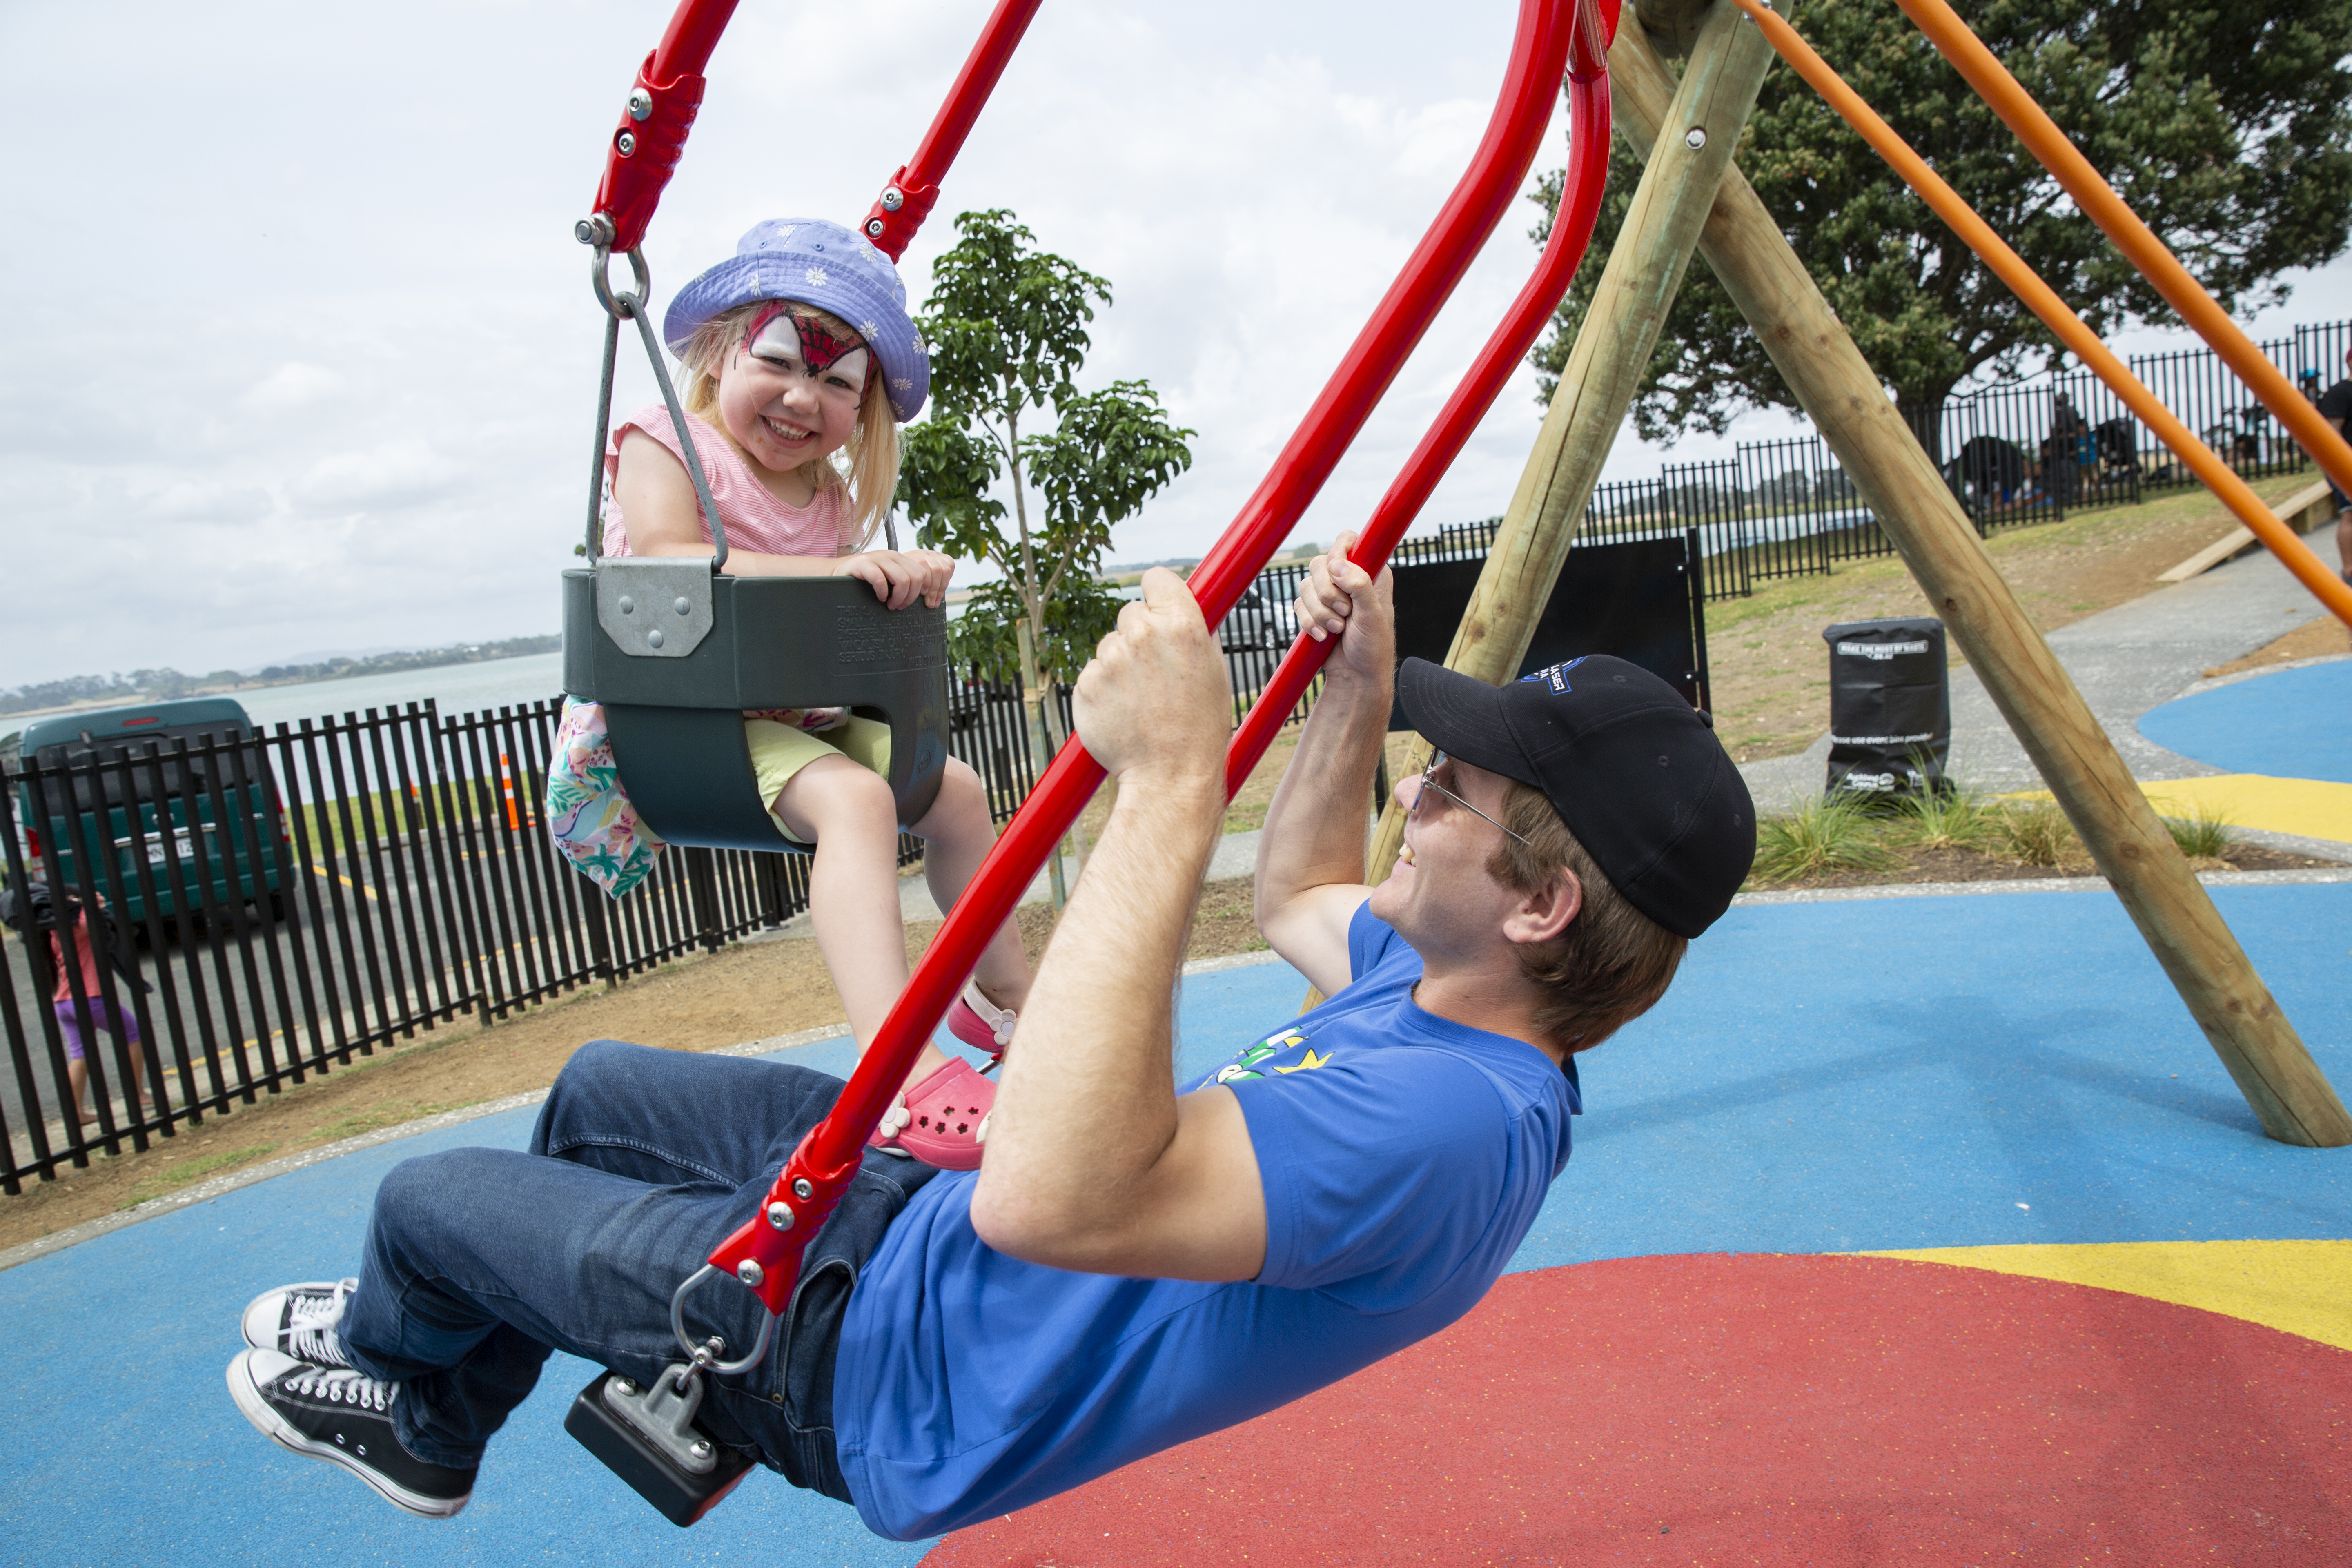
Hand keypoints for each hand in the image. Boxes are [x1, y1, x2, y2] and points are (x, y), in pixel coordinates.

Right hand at [840, 549, 954, 609]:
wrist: (837, 572)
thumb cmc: (864, 580)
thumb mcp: (887, 578)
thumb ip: (902, 581)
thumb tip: (922, 598)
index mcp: (900, 558)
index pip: (922, 573)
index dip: (921, 591)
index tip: (912, 603)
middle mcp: (891, 555)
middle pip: (916, 577)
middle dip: (910, 597)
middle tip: (898, 607)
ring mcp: (877, 558)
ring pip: (902, 579)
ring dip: (898, 597)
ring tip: (890, 605)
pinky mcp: (862, 564)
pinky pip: (880, 580)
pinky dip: (882, 593)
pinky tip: (878, 598)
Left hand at [1073, 568, 1231, 789]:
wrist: (1170, 775)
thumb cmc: (1199, 726)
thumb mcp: (1214, 670)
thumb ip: (1195, 631)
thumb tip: (1181, 606)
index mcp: (1182, 624)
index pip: (1157, 578)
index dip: (1158, 594)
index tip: (1158, 609)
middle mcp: (1143, 634)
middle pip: (1130, 612)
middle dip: (1139, 635)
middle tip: (1154, 673)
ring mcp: (1110, 659)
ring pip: (1109, 645)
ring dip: (1120, 665)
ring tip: (1141, 700)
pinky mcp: (1086, 683)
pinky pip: (1092, 673)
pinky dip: (1103, 690)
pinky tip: (1123, 712)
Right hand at [1294, 531, 1393, 684]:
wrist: (1357, 674)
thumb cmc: (1373, 645)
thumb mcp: (1373, 615)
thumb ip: (1360, 586)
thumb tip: (1339, 565)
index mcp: (1370, 571)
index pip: (1348, 541)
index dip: (1338, 553)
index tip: (1338, 573)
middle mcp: (1348, 578)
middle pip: (1319, 563)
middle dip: (1327, 592)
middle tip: (1345, 611)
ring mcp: (1329, 594)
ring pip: (1306, 585)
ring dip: (1319, 611)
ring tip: (1337, 628)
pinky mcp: (1314, 609)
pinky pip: (1298, 604)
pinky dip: (1310, 622)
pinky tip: (1324, 635)